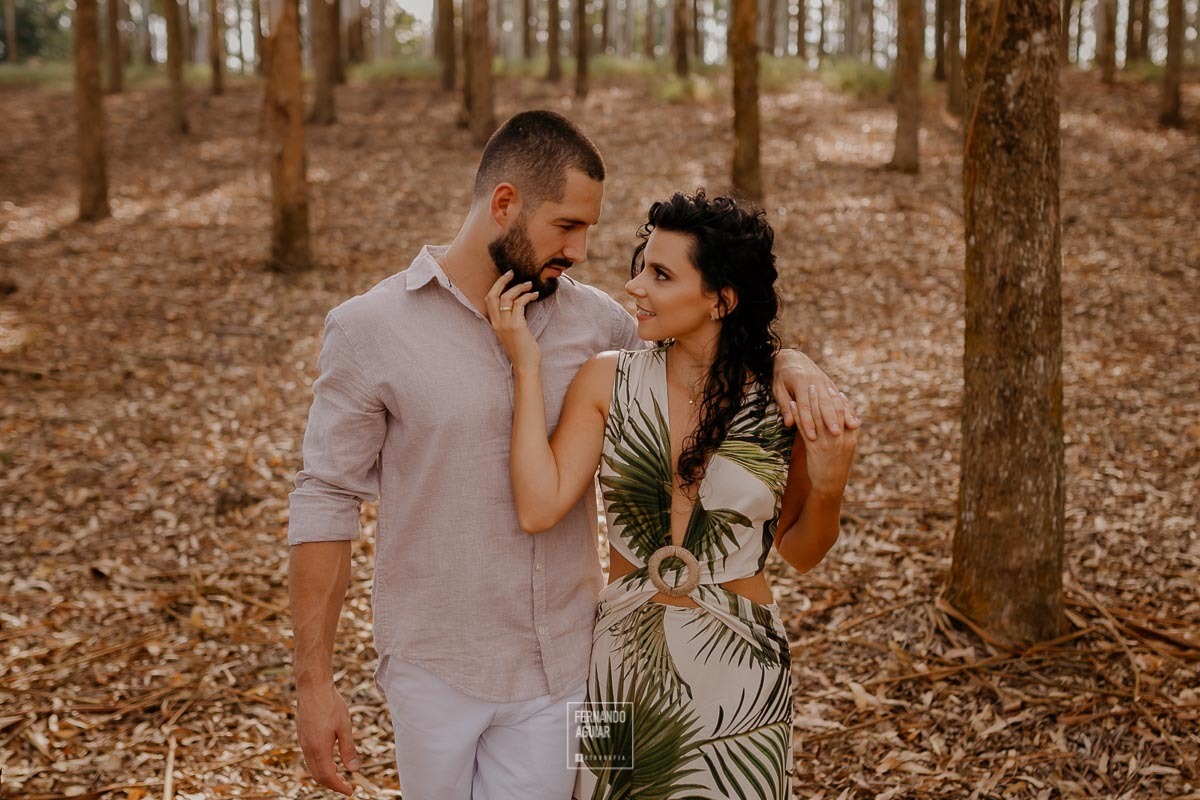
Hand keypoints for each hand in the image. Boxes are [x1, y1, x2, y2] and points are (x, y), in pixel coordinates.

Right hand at [296, 680, 358, 795]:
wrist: (312, 687)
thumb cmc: (330, 704)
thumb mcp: (344, 727)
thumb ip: (348, 750)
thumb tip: (353, 770)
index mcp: (319, 748)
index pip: (328, 776)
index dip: (339, 786)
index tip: (350, 791)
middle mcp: (307, 748)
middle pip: (318, 776)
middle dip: (332, 784)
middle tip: (346, 786)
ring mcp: (303, 742)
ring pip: (312, 767)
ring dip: (325, 774)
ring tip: (340, 774)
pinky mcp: (302, 736)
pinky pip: (309, 758)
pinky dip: (319, 764)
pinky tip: (330, 759)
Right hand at [486, 271, 541, 370]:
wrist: (525, 365)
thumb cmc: (522, 350)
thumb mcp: (511, 333)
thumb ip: (510, 320)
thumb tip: (518, 304)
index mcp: (494, 324)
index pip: (489, 299)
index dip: (496, 286)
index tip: (506, 277)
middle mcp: (497, 323)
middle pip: (493, 295)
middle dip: (502, 281)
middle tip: (513, 273)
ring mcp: (505, 324)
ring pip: (507, 297)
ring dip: (519, 287)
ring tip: (530, 285)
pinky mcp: (516, 325)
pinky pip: (520, 304)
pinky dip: (528, 296)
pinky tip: (535, 295)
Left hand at [772, 349, 860, 440]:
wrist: (792, 358)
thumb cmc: (782, 376)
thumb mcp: (778, 389)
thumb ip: (784, 406)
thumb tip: (789, 424)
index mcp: (800, 382)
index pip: (805, 406)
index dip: (808, 423)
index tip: (811, 437)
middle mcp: (815, 381)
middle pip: (824, 403)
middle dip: (830, 419)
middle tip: (835, 434)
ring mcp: (824, 382)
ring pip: (835, 400)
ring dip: (843, 414)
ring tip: (850, 427)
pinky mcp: (830, 384)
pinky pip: (840, 397)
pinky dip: (847, 408)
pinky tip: (852, 417)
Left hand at [802, 384, 858, 497]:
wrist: (830, 486)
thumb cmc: (836, 467)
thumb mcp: (845, 449)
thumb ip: (844, 434)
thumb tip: (842, 419)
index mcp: (850, 437)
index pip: (844, 413)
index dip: (838, 400)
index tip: (832, 388)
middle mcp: (840, 438)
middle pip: (831, 411)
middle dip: (824, 396)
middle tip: (817, 383)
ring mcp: (828, 443)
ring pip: (818, 417)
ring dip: (811, 401)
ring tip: (806, 389)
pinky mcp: (815, 449)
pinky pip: (805, 428)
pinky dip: (799, 415)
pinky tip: (793, 405)